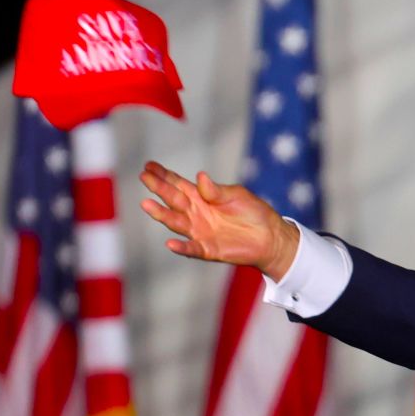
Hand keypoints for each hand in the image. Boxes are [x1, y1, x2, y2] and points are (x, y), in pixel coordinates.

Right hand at [139, 161, 299, 280]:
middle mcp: (196, 214)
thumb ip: (216, 190)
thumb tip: (200, 177)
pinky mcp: (208, 249)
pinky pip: (192, 248)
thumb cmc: (253, 212)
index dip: (163, 175)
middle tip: (144, 177)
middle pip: (173, 200)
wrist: (270, 237)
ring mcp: (200, 231)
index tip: (148, 166)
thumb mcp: (236, 195)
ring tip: (146, 204)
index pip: (178, 184)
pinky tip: (170, 243)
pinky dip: (182, 247)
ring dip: (161, 214)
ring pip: (176, 222)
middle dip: (159, 188)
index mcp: (201, 197)